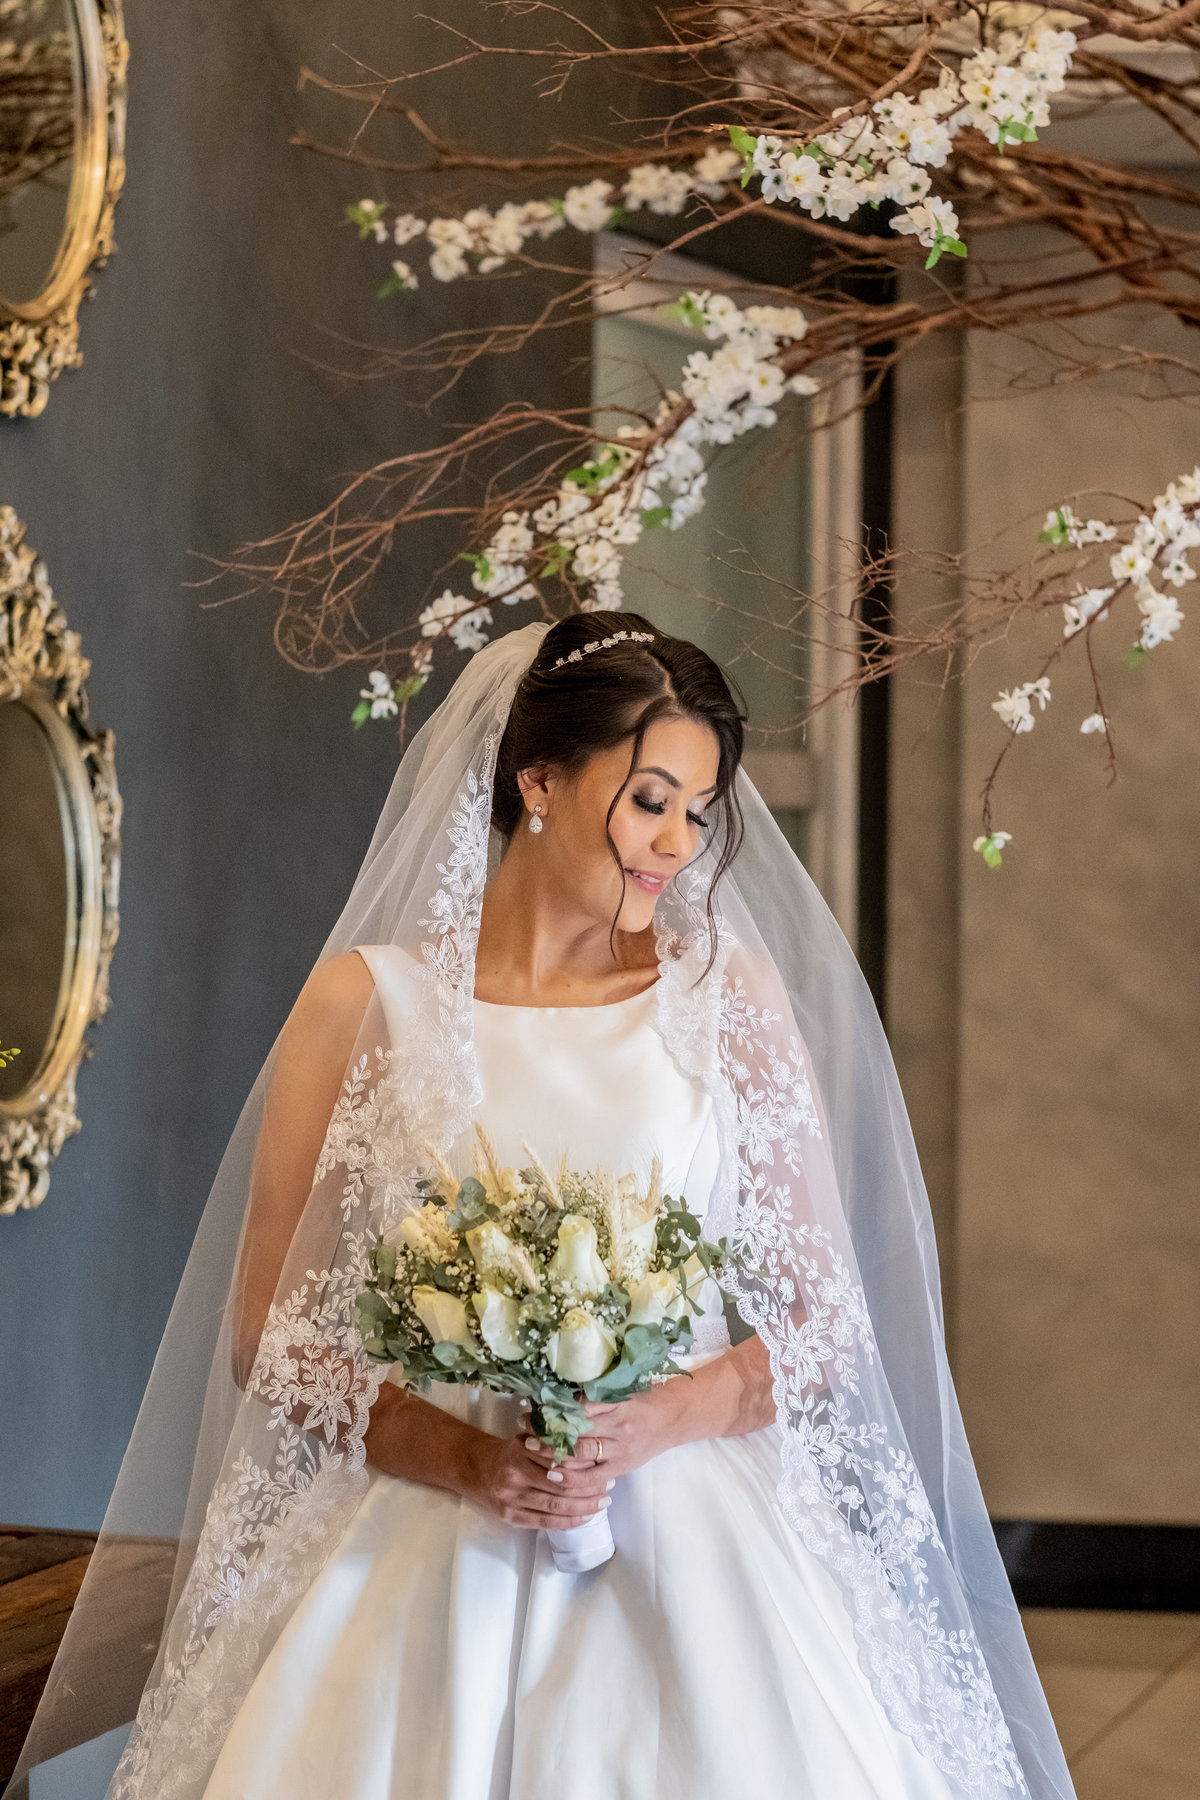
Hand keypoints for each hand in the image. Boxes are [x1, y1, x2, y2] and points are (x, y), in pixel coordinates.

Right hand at [460, 1431, 612, 1530]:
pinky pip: (544, 1523)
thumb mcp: (527, 1438)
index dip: (585, 1465)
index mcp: (521, 1452)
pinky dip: (568, 1522)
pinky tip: (584, 1518)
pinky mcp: (511, 1517)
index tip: (604, 1465)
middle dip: (589, 1488)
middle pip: (561, 1486)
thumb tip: (588, 1442)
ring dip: (583, 1507)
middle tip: (609, 1487)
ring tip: (602, 1503)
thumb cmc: (511, 1452)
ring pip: (555, 1506)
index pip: (560, 1461)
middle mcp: (515, 1475)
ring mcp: (512, 1499)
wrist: (478, 1469)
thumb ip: (551, 1441)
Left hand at [522, 1387, 682, 1482]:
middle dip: (548, 1428)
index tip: (535, 1403)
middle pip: (577, 1428)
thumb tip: (559, 1389)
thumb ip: (595, 1392)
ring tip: (530, 1448)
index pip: (581, 1404)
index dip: (556, 1405)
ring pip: (581, 1453)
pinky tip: (553, 1476)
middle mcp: (618, 1425)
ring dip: (553, 1451)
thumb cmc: (642, 1401)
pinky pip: (593, 1477)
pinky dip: (572, 1478)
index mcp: (617, 1402)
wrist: (671, 1420)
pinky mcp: (620, 1467)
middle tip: (524, 1425)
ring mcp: (619, 1448)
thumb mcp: (621, 1389)